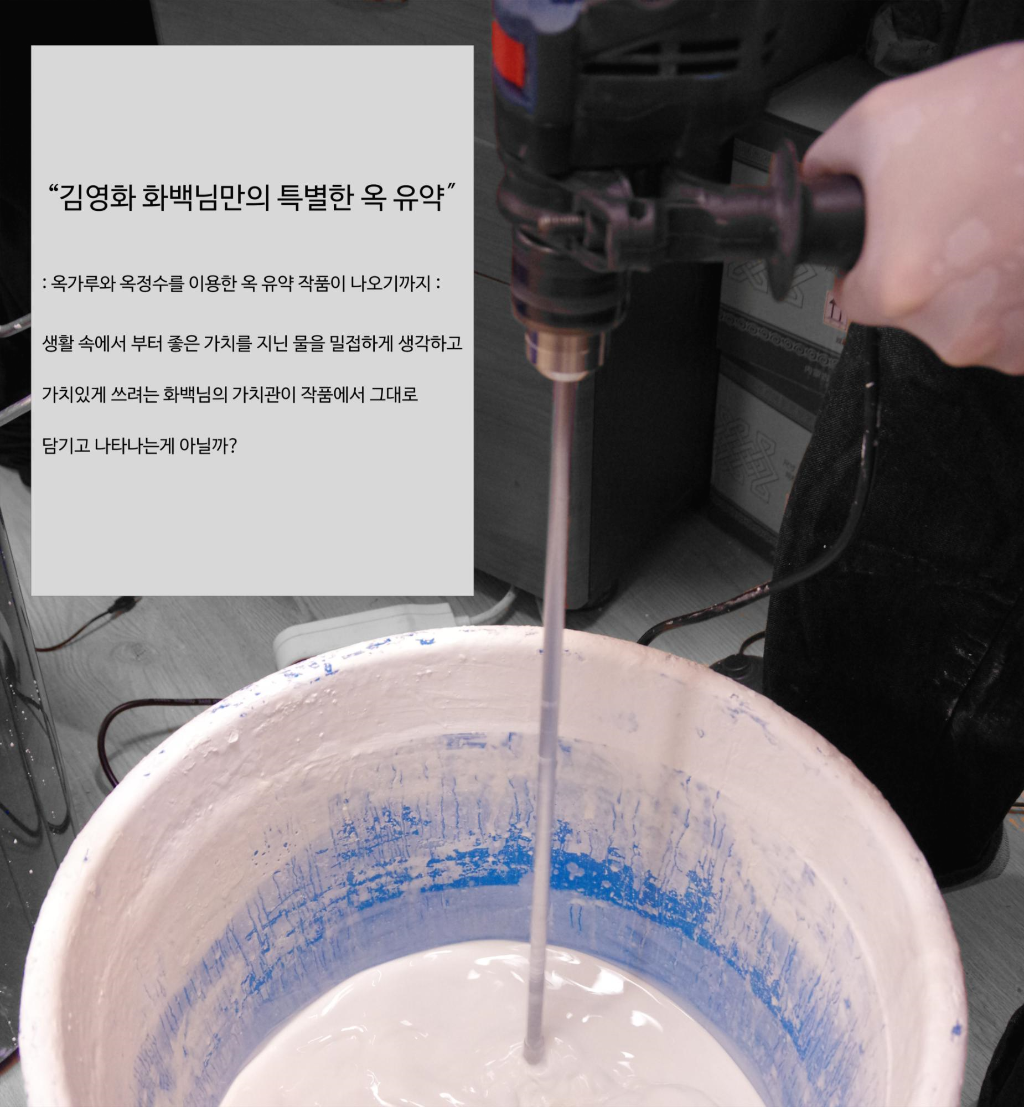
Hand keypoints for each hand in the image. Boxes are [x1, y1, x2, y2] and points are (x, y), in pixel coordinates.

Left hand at [804, 42, 1023, 374]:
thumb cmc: (1007, 117)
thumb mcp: (881, 121)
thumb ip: (828, 166)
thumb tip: (811, 184)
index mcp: (897, 288)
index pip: (851, 299)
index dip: (864, 262)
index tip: (888, 240)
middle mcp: (952, 330)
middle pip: (911, 310)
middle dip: (926, 263)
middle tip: (957, 208)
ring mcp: (1010, 339)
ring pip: (966, 318)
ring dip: (974, 280)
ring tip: (998, 218)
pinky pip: (1015, 324)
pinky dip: (1015, 290)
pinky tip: (1020, 242)